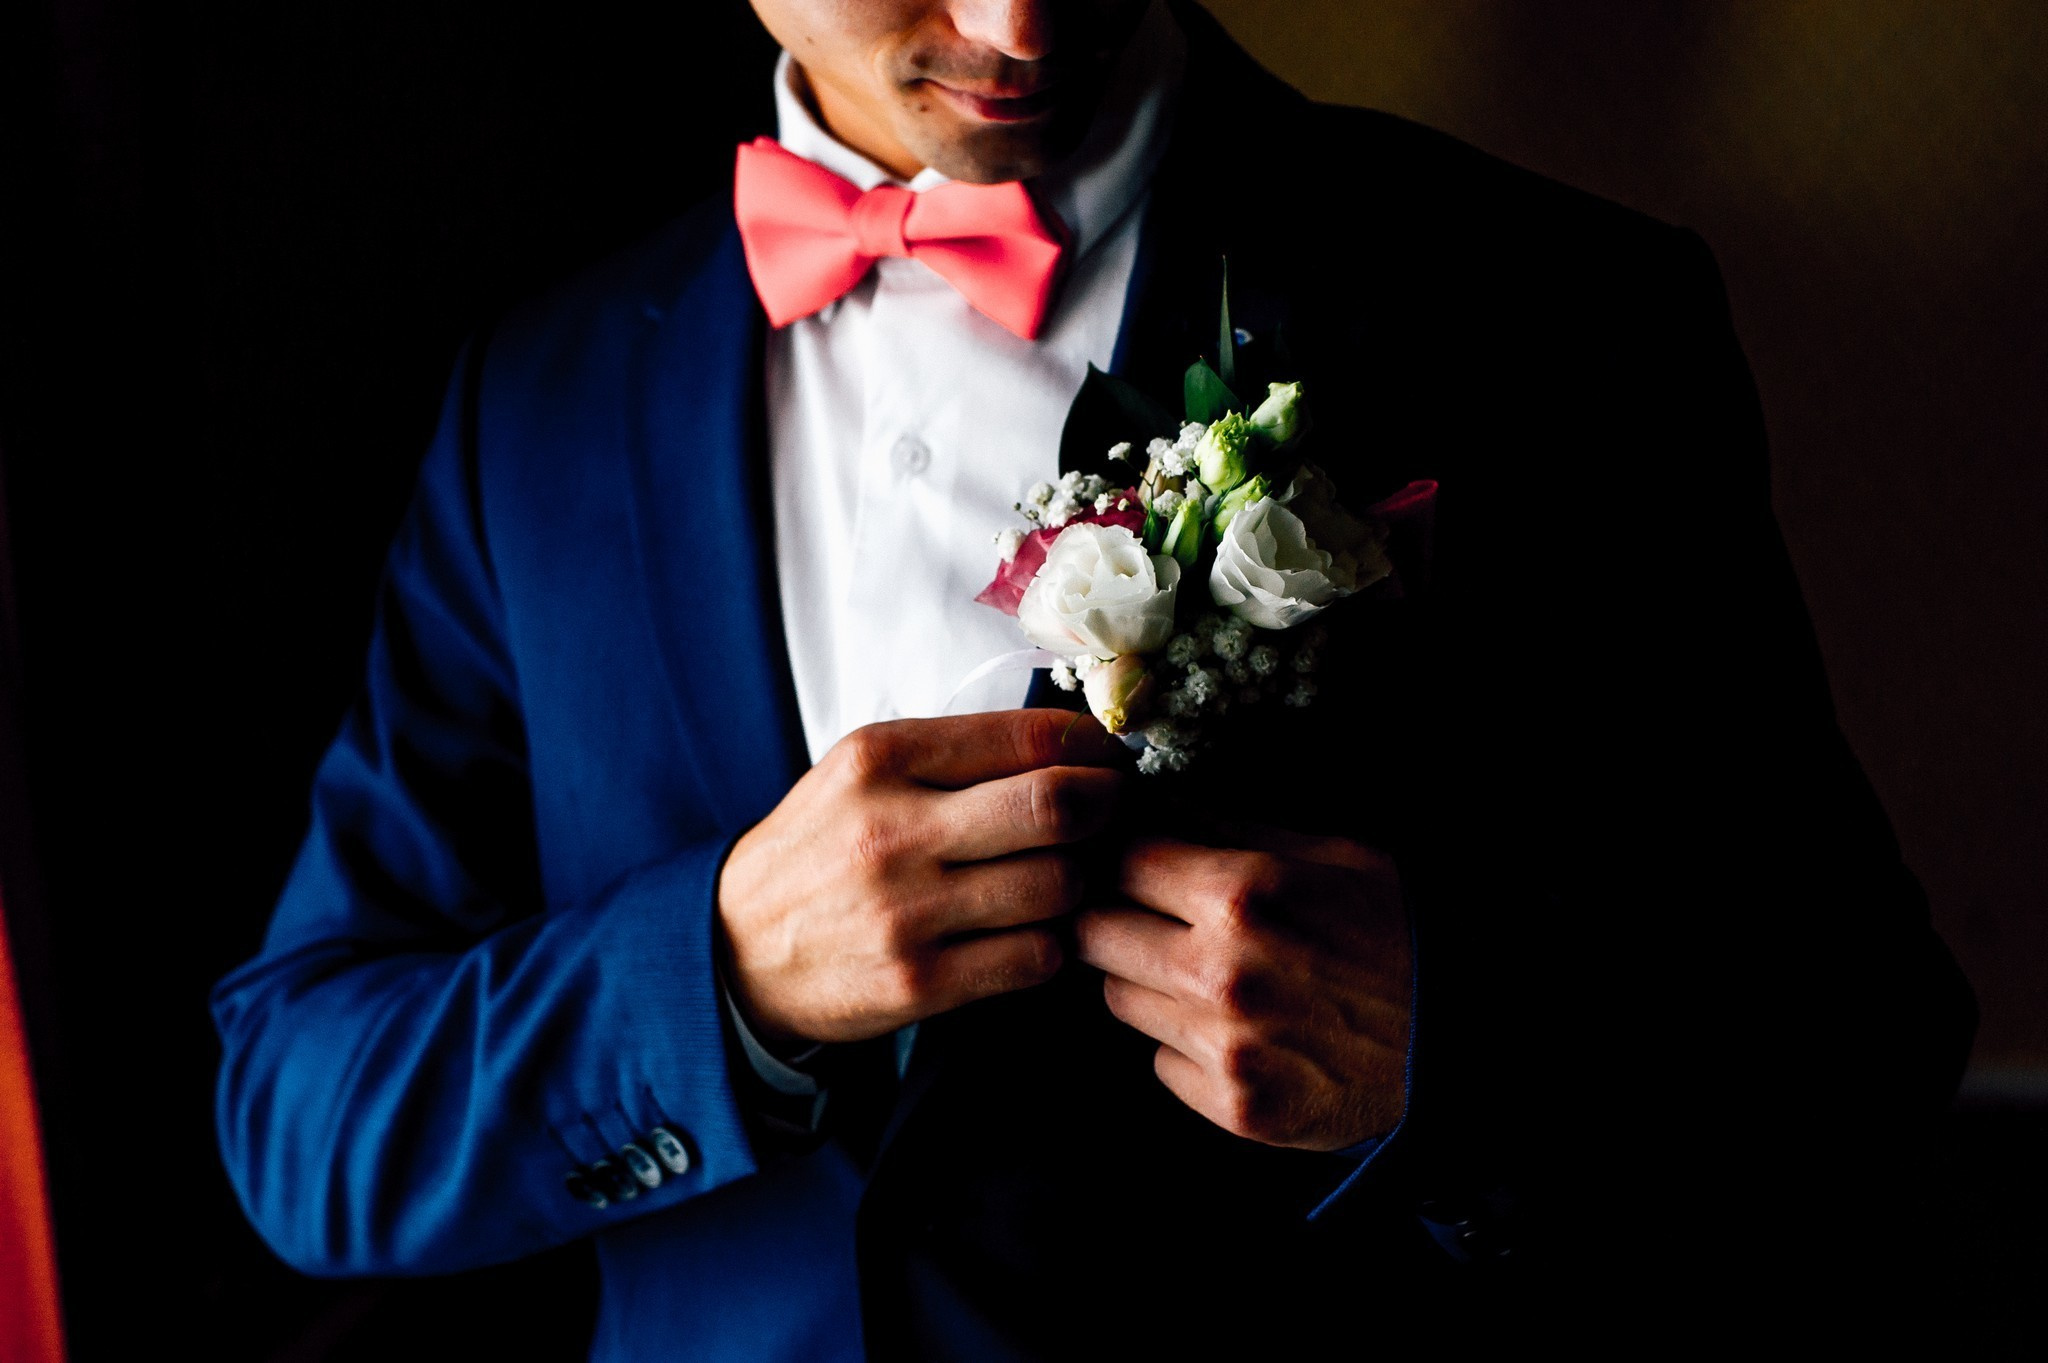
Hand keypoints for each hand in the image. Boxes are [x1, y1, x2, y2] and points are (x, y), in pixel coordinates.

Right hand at [718, 709, 1129, 1045]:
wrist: (734, 948)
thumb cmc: (820, 849)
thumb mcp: (861, 772)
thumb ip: (955, 753)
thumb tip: (1074, 742)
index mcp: (882, 758)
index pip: (1028, 734)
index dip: (1093, 744)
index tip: (1109, 757)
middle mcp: (892, 829)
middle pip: (1056, 804)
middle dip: (1108, 805)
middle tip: (1115, 811)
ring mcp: (906, 911)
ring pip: (1057, 885)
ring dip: (1079, 882)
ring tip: (1064, 877)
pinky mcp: (918, 982)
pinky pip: (1034, 957)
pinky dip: (1051, 944)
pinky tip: (1032, 932)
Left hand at [1075, 826, 1411, 1151]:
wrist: (1468, 1044)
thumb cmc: (1400, 934)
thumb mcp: (1331, 854)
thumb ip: (1232, 830)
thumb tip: (1150, 800)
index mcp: (1244, 895)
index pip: (1121, 859)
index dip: (1118, 852)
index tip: (1128, 856)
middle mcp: (1222, 973)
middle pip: (1095, 932)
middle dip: (1112, 914)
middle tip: (1145, 915)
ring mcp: (1225, 1047)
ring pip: (1119, 999)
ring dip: (1144, 980)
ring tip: (1200, 973)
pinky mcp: (1234, 1107)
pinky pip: (1161, 1063)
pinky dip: (1183, 1045)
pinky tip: (1234, 1029)